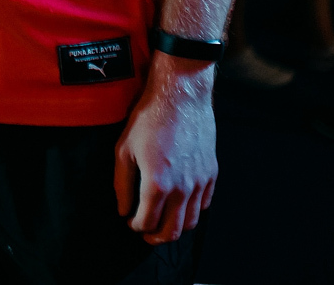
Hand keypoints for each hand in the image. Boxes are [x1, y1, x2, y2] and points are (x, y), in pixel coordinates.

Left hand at [114, 59, 217, 244]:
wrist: (180, 97)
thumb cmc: (148, 119)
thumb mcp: (124, 149)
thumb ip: (122, 184)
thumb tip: (123, 210)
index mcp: (157, 184)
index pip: (147, 223)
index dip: (135, 226)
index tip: (130, 221)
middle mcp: (182, 189)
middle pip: (172, 231)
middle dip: (156, 236)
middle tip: (145, 231)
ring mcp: (200, 182)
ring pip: (191, 222)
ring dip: (175, 226)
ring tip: (162, 219)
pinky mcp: (211, 173)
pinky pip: (205, 204)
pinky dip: (192, 210)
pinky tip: (179, 202)